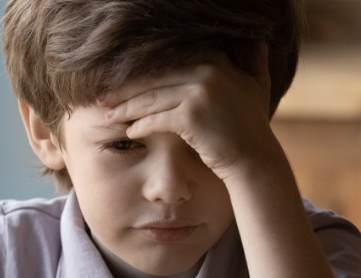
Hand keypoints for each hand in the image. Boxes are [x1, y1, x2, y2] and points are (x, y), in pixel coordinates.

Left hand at [96, 46, 279, 181]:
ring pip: (151, 99)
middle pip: (154, 78)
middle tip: (102, 98)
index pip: (166, 61)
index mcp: (215, 59)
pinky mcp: (191, 117)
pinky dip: (140, 127)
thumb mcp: (256, 84)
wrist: (256, 158)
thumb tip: (258, 37)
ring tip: (108, 116)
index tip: (121, 80)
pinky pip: (155, 120)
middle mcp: (208, 70)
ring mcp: (200, 92)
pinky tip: (129, 132)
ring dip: (125, 109)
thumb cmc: (252, 125)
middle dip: (124, 90)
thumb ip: (253, 58)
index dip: (141, 72)